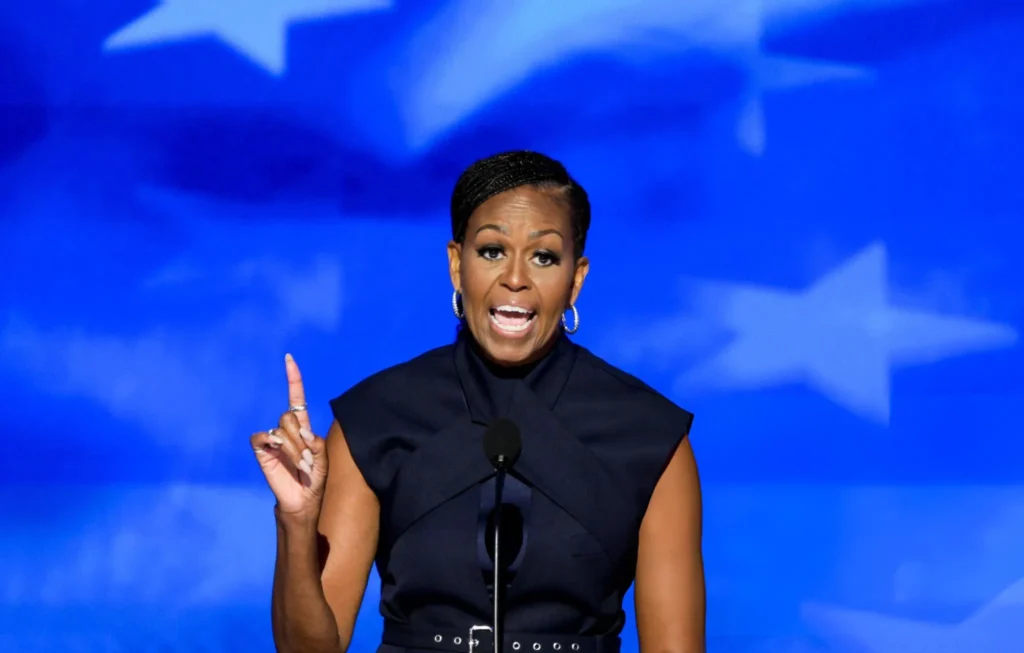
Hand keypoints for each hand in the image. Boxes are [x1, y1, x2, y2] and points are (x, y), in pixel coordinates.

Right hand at [251, 353, 327, 518]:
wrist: (304, 500)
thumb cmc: (317, 479)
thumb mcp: (324, 459)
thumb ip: (317, 443)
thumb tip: (302, 432)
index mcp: (303, 427)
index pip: (296, 398)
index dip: (293, 379)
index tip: (288, 359)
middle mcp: (287, 430)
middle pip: (289, 415)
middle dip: (301, 438)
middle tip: (308, 459)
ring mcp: (273, 439)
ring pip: (281, 429)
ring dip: (294, 448)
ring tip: (301, 465)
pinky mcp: (262, 450)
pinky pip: (263, 437)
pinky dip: (276, 446)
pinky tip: (282, 458)